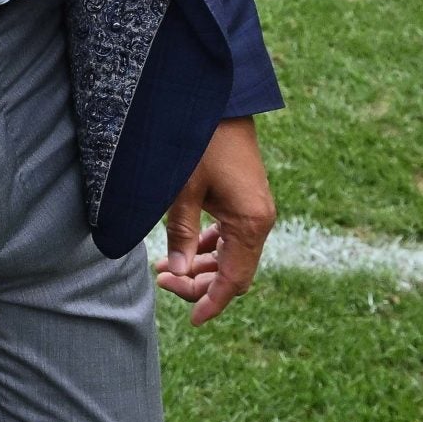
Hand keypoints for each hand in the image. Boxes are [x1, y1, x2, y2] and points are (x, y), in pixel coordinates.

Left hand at [155, 117, 275, 324]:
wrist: (221, 100)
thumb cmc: (199, 142)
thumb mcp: (182, 189)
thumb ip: (180, 232)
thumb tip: (176, 270)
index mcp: (251, 223)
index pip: (234, 281)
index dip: (212, 302)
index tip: (191, 320)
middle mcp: (260, 220)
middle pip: (233, 272)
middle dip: (199, 283)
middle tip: (162, 277)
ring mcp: (255, 210)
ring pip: (231, 254)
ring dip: (202, 265)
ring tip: (164, 265)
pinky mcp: (246, 199)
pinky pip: (231, 235)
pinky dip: (208, 246)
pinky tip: (184, 246)